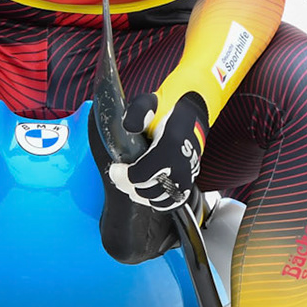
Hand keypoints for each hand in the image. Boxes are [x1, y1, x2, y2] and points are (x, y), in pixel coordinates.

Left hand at [108, 92, 206, 211]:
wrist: (191, 117)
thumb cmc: (168, 111)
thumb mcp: (148, 103)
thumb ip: (136, 113)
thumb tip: (129, 127)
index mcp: (171, 145)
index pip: (141, 174)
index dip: (122, 176)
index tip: (115, 168)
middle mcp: (181, 165)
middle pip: (147, 190)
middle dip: (128, 184)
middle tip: (120, 175)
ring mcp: (186, 177)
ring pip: (158, 200)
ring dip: (140, 194)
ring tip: (131, 182)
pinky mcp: (188, 184)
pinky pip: (170, 203)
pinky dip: (155, 200)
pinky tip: (145, 189)